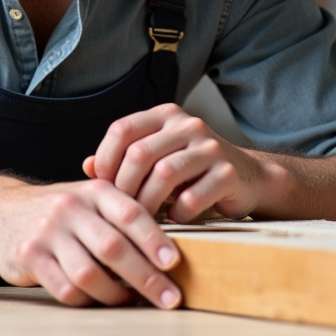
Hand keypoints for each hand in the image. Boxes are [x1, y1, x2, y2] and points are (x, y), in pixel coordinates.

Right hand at [0, 180, 182, 308]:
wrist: (1, 212)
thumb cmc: (61, 212)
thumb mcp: (90, 199)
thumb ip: (123, 216)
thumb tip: (168, 251)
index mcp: (94, 192)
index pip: (131, 214)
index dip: (155, 240)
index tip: (174, 263)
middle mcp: (70, 209)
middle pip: (114, 248)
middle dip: (146, 278)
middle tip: (168, 298)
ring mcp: (47, 233)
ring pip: (89, 274)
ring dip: (115, 294)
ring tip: (128, 299)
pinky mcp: (29, 257)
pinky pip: (65, 289)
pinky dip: (87, 300)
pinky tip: (96, 298)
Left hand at [84, 103, 262, 222]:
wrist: (248, 179)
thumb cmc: (192, 173)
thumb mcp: (157, 160)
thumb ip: (122, 161)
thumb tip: (87, 167)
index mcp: (165, 115)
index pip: (122, 129)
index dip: (105, 159)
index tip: (101, 187)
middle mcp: (188, 125)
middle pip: (140, 153)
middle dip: (124, 187)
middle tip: (120, 211)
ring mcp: (210, 147)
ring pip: (164, 173)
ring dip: (148, 203)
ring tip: (143, 220)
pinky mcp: (228, 173)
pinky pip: (191, 197)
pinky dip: (177, 213)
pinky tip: (174, 219)